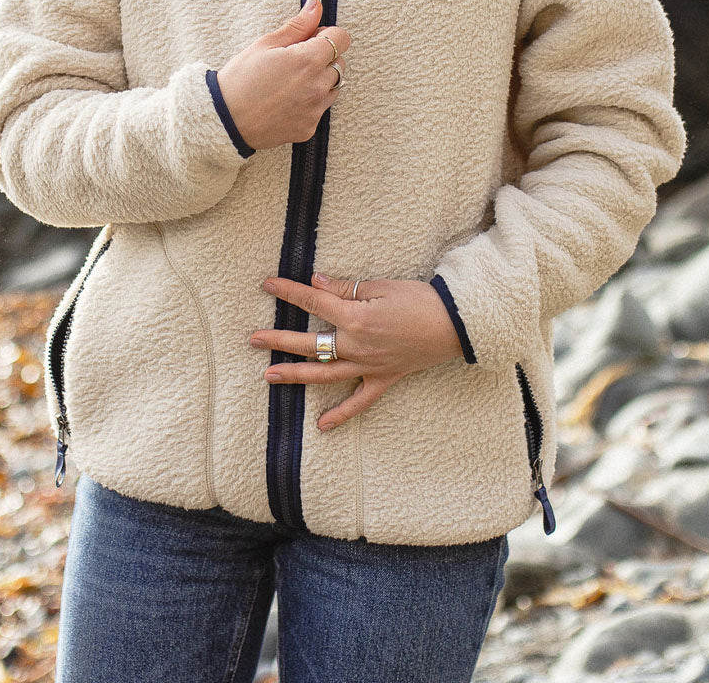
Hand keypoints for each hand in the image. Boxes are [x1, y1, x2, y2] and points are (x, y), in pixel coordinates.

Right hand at [216, 0, 350, 149]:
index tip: (311, 38)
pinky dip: (310, 102)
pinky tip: (287, 100)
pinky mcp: (309, 127)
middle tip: (296, 60)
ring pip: (333, 87)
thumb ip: (297, 26)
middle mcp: (317, 86)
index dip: (327, 34)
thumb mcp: (266, 44)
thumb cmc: (240, 79)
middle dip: (324, 57)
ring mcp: (315, 109)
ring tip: (291, 81)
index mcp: (308, 61)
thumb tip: (316, 7)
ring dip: (320, 80)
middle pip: (340, 63)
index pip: (342, 39)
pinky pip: (320, 109)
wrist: (225, 120)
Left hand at [250, 272, 463, 430]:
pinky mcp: (384, 379)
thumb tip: (316, 282)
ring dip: (296, 375)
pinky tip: (321, 425)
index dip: (289, 292)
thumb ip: (346, 288)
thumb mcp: (382, 286)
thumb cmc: (420, 299)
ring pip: (325, 374)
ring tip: (269, 376)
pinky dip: (341, 414)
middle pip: (310, 343)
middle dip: (279, 340)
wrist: (455, 323)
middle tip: (253, 339)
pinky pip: (359, 401)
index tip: (267, 285)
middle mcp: (357, 345)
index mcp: (355, 317)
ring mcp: (369, 366)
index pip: (313, 303)